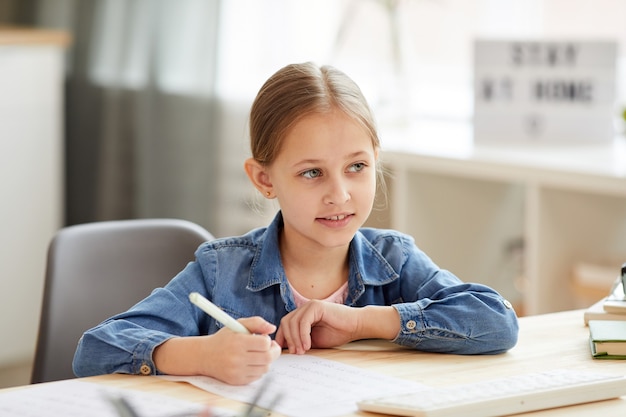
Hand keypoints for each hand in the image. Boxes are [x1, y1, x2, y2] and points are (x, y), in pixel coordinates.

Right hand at [154, 317, 280, 384]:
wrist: (204, 356)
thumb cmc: (224, 339)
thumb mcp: (237, 325)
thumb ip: (256, 322)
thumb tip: (272, 328)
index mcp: (238, 342)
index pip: (264, 343)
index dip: (268, 340)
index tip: (264, 338)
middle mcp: (237, 358)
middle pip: (268, 358)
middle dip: (273, 351)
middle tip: (270, 347)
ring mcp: (236, 371)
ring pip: (265, 368)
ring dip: (266, 361)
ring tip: (260, 354)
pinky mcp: (236, 381)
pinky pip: (257, 377)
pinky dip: (259, 369)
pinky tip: (252, 362)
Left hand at [275, 300, 360, 353]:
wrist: (356, 326)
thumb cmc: (338, 333)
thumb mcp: (314, 341)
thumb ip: (301, 342)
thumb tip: (286, 349)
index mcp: (303, 315)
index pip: (285, 324)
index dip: (282, 338)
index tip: (284, 352)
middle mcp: (304, 308)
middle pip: (286, 322)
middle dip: (287, 339)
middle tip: (294, 353)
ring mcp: (310, 306)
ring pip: (293, 322)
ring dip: (295, 339)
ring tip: (301, 351)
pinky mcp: (316, 306)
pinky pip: (303, 322)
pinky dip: (303, 335)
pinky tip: (308, 345)